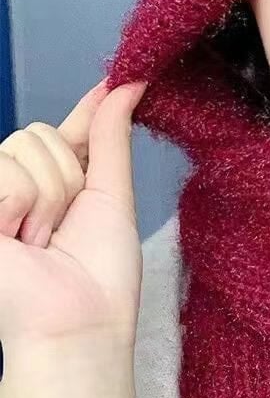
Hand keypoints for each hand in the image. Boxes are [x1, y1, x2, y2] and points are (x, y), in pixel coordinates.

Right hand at [0, 78, 147, 346]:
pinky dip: (21, 206)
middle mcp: (21, 184)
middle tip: (64, 225)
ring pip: (25, 148)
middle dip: (69, 177)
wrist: (78, 319)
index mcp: (59, 179)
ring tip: (43, 238)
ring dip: (49, 196)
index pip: (68, 128)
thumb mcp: (112, 192)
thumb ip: (112, 136)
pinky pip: (4, 172)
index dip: (90, 106)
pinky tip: (17, 240)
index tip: (117, 78)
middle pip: (43, 133)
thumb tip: (129, 83)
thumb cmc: (100, 270)